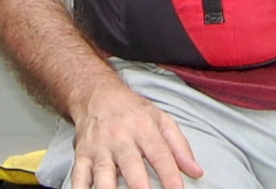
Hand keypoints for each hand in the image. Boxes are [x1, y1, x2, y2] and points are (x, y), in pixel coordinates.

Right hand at [70, 80, 203, 188]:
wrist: (98, 95)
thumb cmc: (134, 112)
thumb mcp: (161, 120)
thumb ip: (179, 146)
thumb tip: (196, 171)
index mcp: (144, 128)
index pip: (160, 153)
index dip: (170, 174)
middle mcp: (121, 138)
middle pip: (131, 165)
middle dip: (139, 186)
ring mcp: (100, 148)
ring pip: (103, 173)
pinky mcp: (82, 156)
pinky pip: (79, 175)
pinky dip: (80, 188)